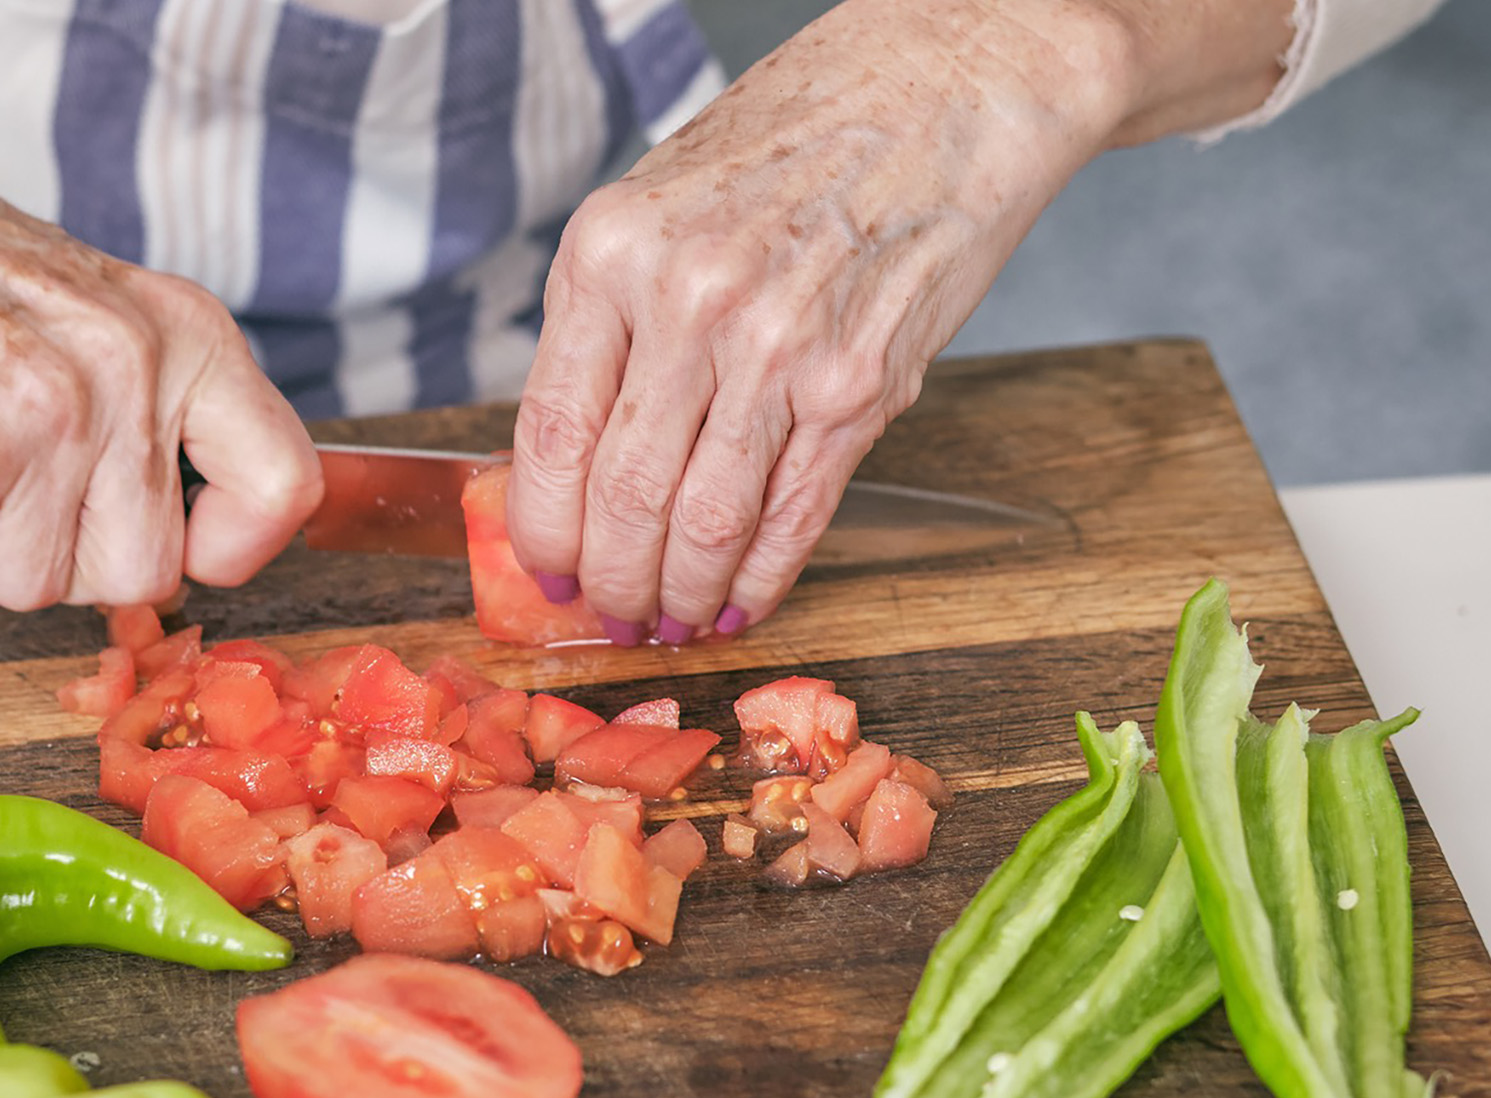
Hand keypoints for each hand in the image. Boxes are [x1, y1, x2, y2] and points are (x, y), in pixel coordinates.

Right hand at [0, 105, 320, 609]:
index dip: (235, 547)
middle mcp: (128, 373)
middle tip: (14, 488)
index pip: (283, 484)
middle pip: (140, 574)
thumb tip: (212, 534)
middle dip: (66, 557)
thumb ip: (163, 406)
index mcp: (185, 336)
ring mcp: (46, 416)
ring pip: (32, 587)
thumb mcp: (97, 308)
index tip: (191, 551)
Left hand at [506, 0, 1286, 642]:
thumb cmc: (799, 139)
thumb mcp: (661, 206)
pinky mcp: (862, 387)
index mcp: (613, 254)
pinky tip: (743, 601)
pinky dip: (762, 577)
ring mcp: (779, 351)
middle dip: (613, 582)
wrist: (947, 84)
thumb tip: (576, 463)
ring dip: (683, 594)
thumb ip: (615, 326)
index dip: (543, 530)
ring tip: (674, 620)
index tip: (547, 572)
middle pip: (622, 499)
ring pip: (704, 524)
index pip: (550, 436)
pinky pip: (792, 515)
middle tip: (613, 615)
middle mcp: (689, 302)